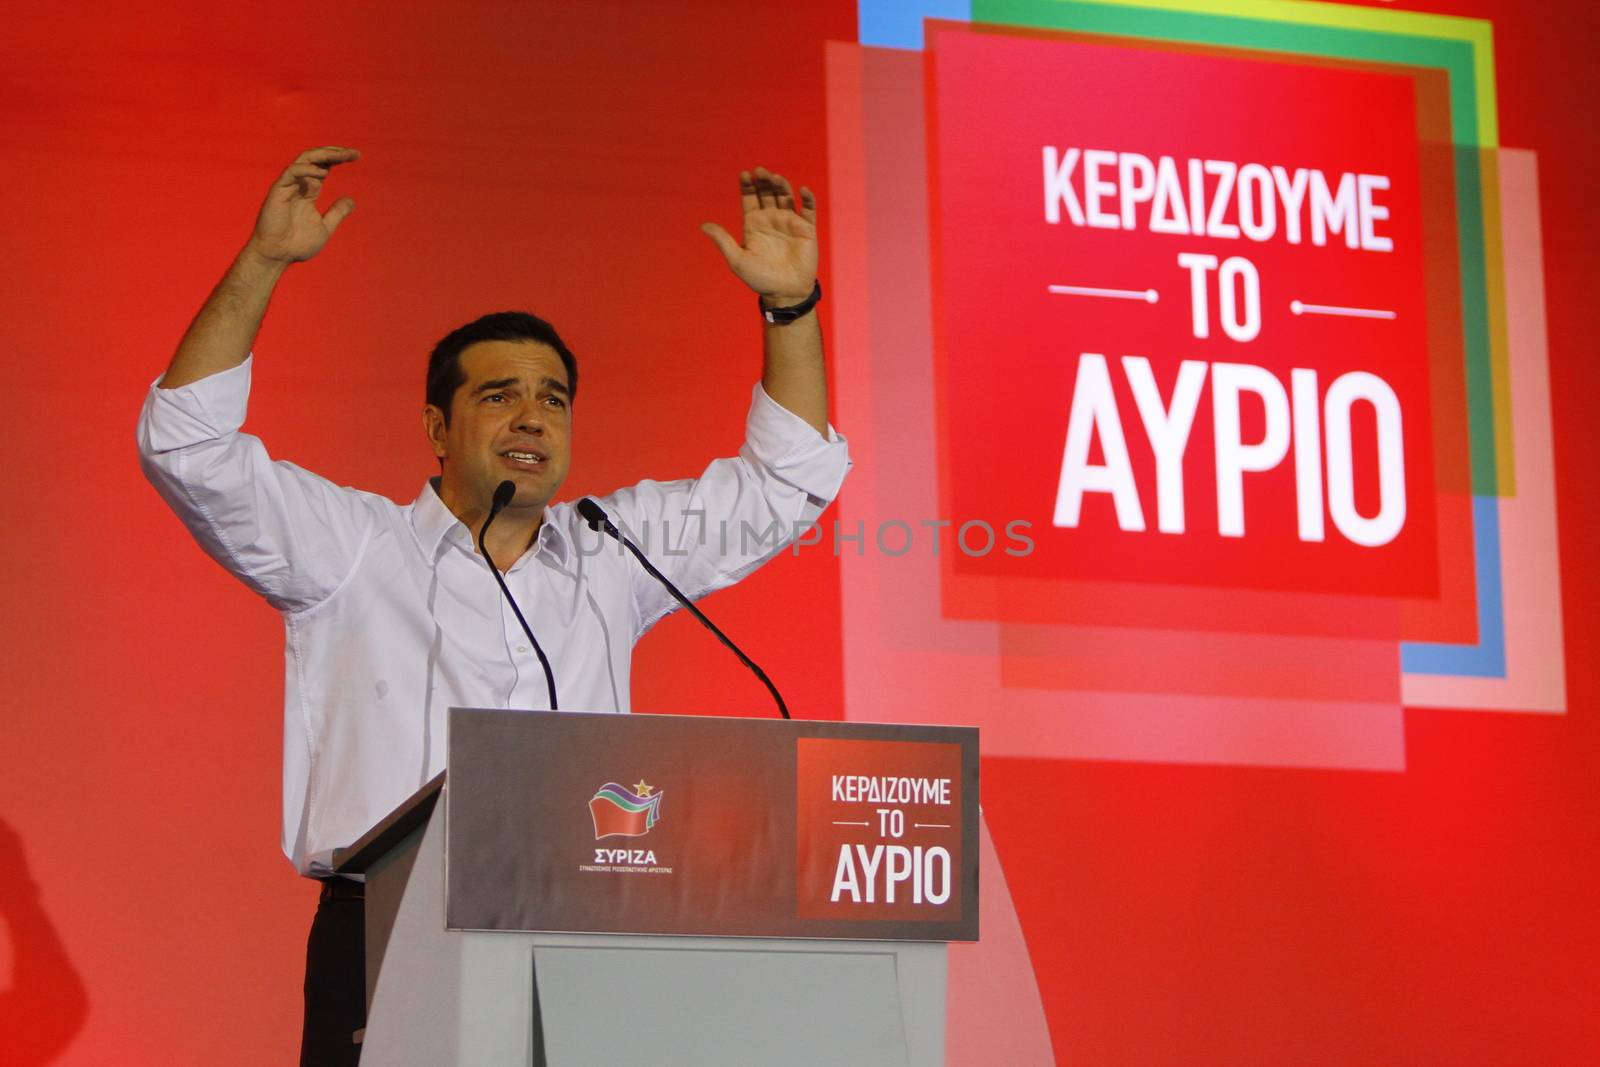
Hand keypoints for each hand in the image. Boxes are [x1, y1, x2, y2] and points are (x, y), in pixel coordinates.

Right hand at [245, 146, 360, 264]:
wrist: (278, 256)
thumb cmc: (297, 244)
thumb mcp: (326, 227)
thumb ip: (337, 213)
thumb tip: (352, 200)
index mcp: (308, 191)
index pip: (324, 167)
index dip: (338, 159)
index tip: (356, 156)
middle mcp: (298, 185)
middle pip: (315, 159)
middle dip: (334, 153)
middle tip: (354, 152)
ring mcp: (287, 186)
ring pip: (304, 160)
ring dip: (323, 155)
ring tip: (342, 155)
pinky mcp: (278, 191)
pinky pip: (291, 172)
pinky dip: (307, 169)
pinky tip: (323, 173)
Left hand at [700, 167, 817, 304]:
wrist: (785, 293)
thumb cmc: (760, 279)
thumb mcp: (737, 260)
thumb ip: (723, 240)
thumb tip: (703, 225)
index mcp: (754, 224)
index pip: (750, 198)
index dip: (747, 186)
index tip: (745, 174)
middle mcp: (771, 220)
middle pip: (767, 193)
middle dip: (763, 181)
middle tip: (760, 171)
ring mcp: (789, 223)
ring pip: (786, 196)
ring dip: (782, 185)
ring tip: (776, 178)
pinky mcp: (806, 229)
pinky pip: (809, 210)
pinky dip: (808, 199)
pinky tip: (802, 190)